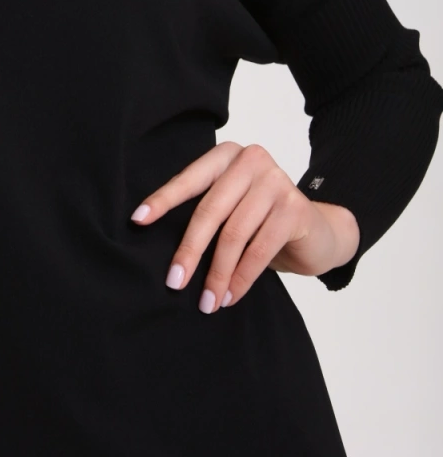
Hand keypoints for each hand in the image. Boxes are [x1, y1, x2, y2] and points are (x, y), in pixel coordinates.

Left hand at [130, 141, 359, 312]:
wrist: (319, 232)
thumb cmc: (263, 220)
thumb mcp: (232, 207)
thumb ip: (205, 210)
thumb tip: (156, 239)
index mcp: (227, 155)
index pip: (190, 179)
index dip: (163, 201)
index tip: (138, 221)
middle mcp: (251, 160)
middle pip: (210, 210)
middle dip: (189, 250)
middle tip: (174, 282)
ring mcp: (275, 181)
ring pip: (234, 235)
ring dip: (217, 274)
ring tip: (207, 301)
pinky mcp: (294, 208)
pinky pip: (259, 250)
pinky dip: (241, 278)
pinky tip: (230, 296)